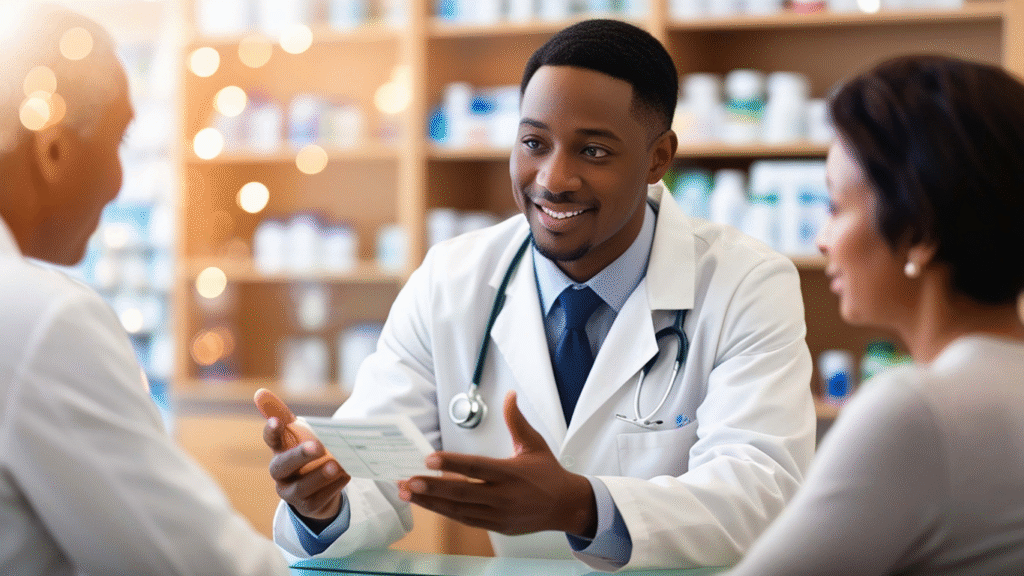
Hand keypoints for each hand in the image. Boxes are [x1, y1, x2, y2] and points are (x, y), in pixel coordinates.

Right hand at [256, 388, 348, 521]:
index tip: (277, 421)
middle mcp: (281, 474)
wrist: (318, 489)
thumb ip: (281, 413)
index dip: (272, 431)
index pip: (271, 440)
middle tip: (318, 446)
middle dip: (299, 456)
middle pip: (283, 466)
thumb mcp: (297, 433)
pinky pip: (320, 499)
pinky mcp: (308, 507)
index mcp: (279, 451)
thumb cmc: (305, 454)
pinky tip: (346, 475)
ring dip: (319, 475)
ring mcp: (292, 493)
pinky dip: (333, 488)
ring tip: (335, 464)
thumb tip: (260, 392)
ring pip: (302, 487)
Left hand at [397, 391, 596, 536]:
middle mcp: (503, 496)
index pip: (476, 467)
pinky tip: (427, 503)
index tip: (428, 459)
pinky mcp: (496, 526)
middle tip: (407, 481)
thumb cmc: (548, 473)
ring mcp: (498, 514)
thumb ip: (516, 421)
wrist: (566, 506)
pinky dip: (444, 512)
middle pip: (462, 492)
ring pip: (458, 510)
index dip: (451, 463)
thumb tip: (509, 395)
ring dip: (431, 502)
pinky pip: (465, 519)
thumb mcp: (534, 444)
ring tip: (407, 493)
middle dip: (432, 487)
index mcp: (511, 473)